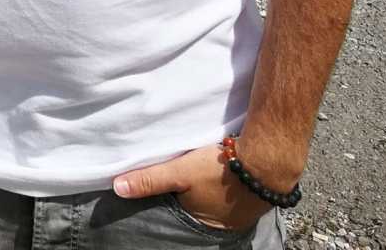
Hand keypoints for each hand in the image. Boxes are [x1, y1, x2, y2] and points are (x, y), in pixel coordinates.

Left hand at [113, 144, 272, 232]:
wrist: (268, 161)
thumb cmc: (221, 170)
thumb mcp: (180, 172)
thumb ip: (150, 180)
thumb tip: (117, 188)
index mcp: (202, 224)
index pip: (177, 213)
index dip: (170, 201)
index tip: (165, 188)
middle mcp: (222, 223)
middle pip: (196, 207)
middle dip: (188, 195)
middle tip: (181, 179)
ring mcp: (239, 211)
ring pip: (214, 198)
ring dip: (206, 187)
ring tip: (198, 173)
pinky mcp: (252, 194)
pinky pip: (231, 190)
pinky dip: (224, 181)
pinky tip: (219, 169)